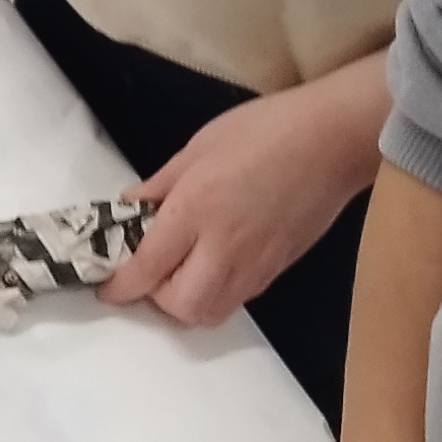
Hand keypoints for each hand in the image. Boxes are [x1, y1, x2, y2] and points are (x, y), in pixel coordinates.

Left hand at [102, 78, 381, 322]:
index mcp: (196, 210)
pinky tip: (214, 263)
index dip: (119, 285)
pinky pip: (238, 298)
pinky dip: (217, 293)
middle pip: (180, 306)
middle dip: (156, 298)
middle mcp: (224, 246)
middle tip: (150, 270)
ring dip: (187, 302)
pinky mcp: (279, 268)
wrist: (335, 138)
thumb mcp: (197, 146)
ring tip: (182, 269)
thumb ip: (160, 185)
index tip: (106, 285)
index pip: (146, 268)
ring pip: (212, 312)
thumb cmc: (265, 129)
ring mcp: (257, 263)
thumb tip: (129, 208)